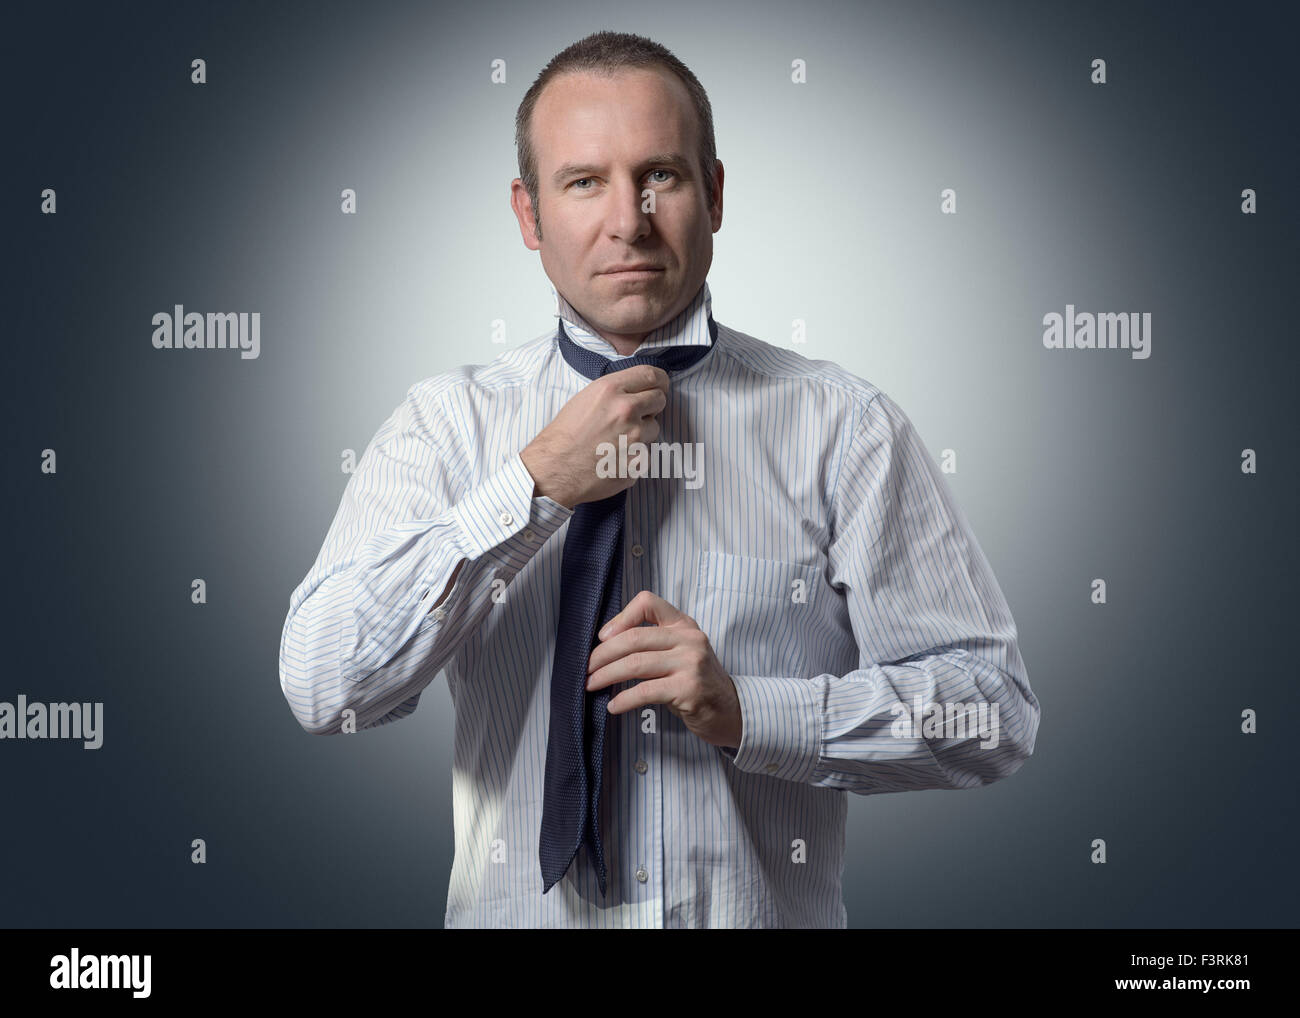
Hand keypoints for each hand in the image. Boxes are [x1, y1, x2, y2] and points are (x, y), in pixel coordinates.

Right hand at [520, 364, 668, 508]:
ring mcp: (635, 437)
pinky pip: (646, 454)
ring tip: (616, 441)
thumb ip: (616, 392)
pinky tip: (614, 459)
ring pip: (654, 429)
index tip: (660, 387)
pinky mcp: (638, 462)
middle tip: (635, 417)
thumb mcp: (586, 398)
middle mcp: (626, 410)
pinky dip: (634, 456)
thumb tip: (638, 392)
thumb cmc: (565, 435)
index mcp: (611, 390)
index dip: (660, 381)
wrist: (554, 469)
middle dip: (652, 407)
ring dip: (642, 433)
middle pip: (659, 400)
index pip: (652, 375)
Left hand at [585, 590, 742, 749]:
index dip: (620, 617)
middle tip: (586, 668)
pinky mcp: (688, 689)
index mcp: (684, 625)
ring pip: (636, 664)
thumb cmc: (697, 682)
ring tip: (592, 685)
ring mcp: (690, 664)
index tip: (603, 637)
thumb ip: (654, 642)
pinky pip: (645, 691)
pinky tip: (613, 706)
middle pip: (634, 638)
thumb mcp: (681, 652)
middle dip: (603, 654)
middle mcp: (689, 639)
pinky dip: (623, 700)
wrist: (730, 711)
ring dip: (606, 676)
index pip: (648, 602)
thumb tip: (606, 644)